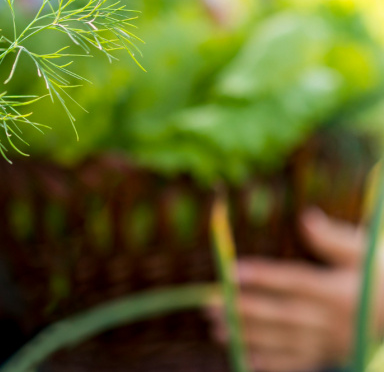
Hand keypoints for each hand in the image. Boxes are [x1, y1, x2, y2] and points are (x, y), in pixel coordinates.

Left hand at [206, 208, 380, 371]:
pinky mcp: (330, 355)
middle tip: (208, 305)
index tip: (231, 270)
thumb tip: (306, 217)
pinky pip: (298, 361)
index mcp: (338, 290)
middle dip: (243, 310)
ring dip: (249, 337)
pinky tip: (245, 359)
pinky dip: (272, 362)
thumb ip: (334, 239)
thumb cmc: (382, 277)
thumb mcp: (365, 253)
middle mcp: (332, 319)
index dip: (262, 276)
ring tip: (216, 330)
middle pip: (281, 314)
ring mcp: (330, 341)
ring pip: (284, 341)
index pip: (294, 281)